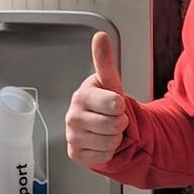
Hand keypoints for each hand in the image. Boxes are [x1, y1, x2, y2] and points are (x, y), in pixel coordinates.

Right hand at [65, 31, 127, 165]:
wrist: (98, 125)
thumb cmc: (104, 103)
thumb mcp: (109, 81)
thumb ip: (104, 60)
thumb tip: (100, 36)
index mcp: (81, 96)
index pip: (115, 104)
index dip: (120, 105)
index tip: (114, 103)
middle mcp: (72, 116)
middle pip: (114, 125)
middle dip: (119, 123)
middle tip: (111, 117)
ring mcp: (72, 136)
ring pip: (110, 142)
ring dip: (114, 138)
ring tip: (106, 129)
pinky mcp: (75, 153)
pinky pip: (103, 156)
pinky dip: (107, 151)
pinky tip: (100, 141)